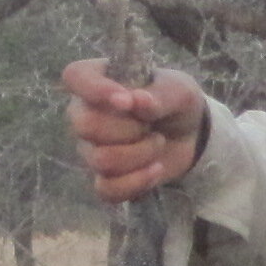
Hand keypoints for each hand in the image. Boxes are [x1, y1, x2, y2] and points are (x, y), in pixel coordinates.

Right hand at [62, 58, 205, 199]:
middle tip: (152, 125)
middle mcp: (84, 112)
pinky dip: (137, 182)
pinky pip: (106, 189)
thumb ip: (159, 94)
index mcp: (97, 79)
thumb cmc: (175, 102)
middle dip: (130, 129)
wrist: (190, 134)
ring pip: (101, 160)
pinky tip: (156, 169)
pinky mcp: (104, 177)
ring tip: (158, 142)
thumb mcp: (179, 90)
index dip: (95, 90)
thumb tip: (136, 101)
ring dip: (140, 155)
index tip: (127, 102)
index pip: (75, 76)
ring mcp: (90, 147)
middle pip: (86, 126)